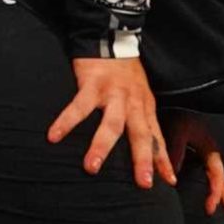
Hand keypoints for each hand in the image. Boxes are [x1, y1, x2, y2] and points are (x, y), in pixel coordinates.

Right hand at [49, 56, 173, 186]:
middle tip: (144, 183)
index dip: (164, 158)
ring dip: (101, 146)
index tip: (170, 181)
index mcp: (145, 108)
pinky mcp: (92, 84)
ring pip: (111, 123)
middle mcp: (133, 103)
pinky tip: (53, 137)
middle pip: (141, 134)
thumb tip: (147, 152)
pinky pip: (78, 106)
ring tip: (92, 167)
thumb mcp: (140, 98)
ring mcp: (113, 94)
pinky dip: (66, 122)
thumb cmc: (125, 75)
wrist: (111, 40)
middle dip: (143, 159)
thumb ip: (142, 122)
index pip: (157, 137)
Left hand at [167, 114, 223, 223]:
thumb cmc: (180, 116)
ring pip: (222, 185)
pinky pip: (212, 182)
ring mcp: (208, 162)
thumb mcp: (178, 130)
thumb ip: (177, 150)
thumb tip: (173, 176)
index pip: (217, 176)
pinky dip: (216, 195)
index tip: (210, 210)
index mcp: (211, 151)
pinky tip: (212, 206)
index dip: (215, 193)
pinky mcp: (200, 164)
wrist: (177, 110)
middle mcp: (213, 159)